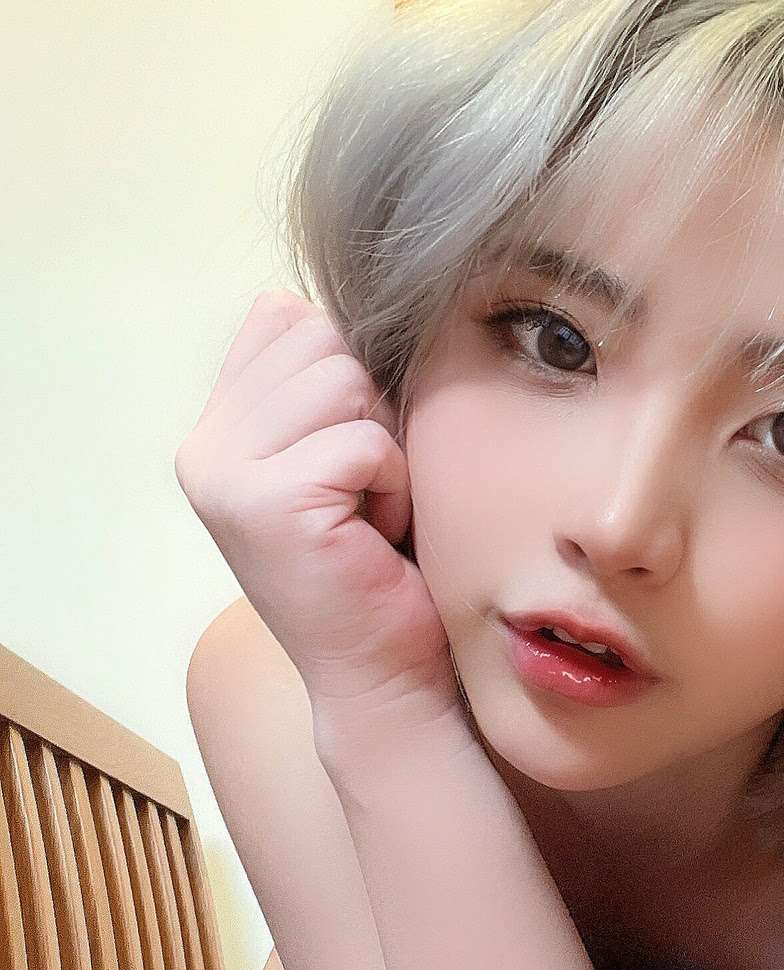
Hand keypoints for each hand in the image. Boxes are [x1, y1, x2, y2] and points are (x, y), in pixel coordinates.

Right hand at [175, 289, 457, 717]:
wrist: (384, 673)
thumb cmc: (382, 564)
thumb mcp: (340, 455)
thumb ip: (316, 381)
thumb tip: (307, 296)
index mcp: (215, 429)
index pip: (286, 319)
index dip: (350, 376)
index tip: (350, 460)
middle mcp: (204, 449)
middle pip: (323, 341)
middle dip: (373, 412)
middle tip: (365, 494)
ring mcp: (226, 475)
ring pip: (346, 383)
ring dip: (385, 450)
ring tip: (368, 514)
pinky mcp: (268, 503)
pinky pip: (366, 443)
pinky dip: (393, 488)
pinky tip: (373, 538)